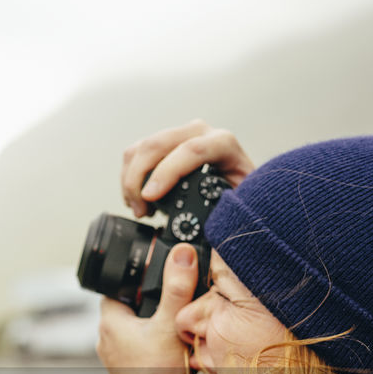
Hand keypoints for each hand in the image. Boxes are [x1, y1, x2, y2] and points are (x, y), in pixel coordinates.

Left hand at [97, 244, 197, 373]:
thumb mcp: (170, 324)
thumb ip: (177, 289)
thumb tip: (182, 254)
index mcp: (110, 321)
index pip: (117, 286)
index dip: (136, 278)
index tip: (154, 274)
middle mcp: (107, 338)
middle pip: (129, 307)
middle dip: (149, 301)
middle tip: (172, 298)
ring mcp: (117, 358)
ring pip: (135, 329)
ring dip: (152, 324)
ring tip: (174, 323)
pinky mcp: (128, 371)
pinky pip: (140, 349)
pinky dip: (154, 344)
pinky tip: (172, 347)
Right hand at [121, 120, 255, 218]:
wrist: (243, 189)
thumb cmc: (243, 201)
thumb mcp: (239, 208)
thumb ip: (221, 215)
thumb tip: (195, 240)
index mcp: (223, 144)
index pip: (191, 150)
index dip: (165, 173)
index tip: (150, 198)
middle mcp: (201, 133)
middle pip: (158, 144)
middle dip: (139, 179)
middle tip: (139, 210)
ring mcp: (181, 136)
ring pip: (142, 147)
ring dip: (131, 180)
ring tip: (140, 209)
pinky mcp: (165, 144)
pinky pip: (136, 152)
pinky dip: (129, 177)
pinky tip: (138, 199)